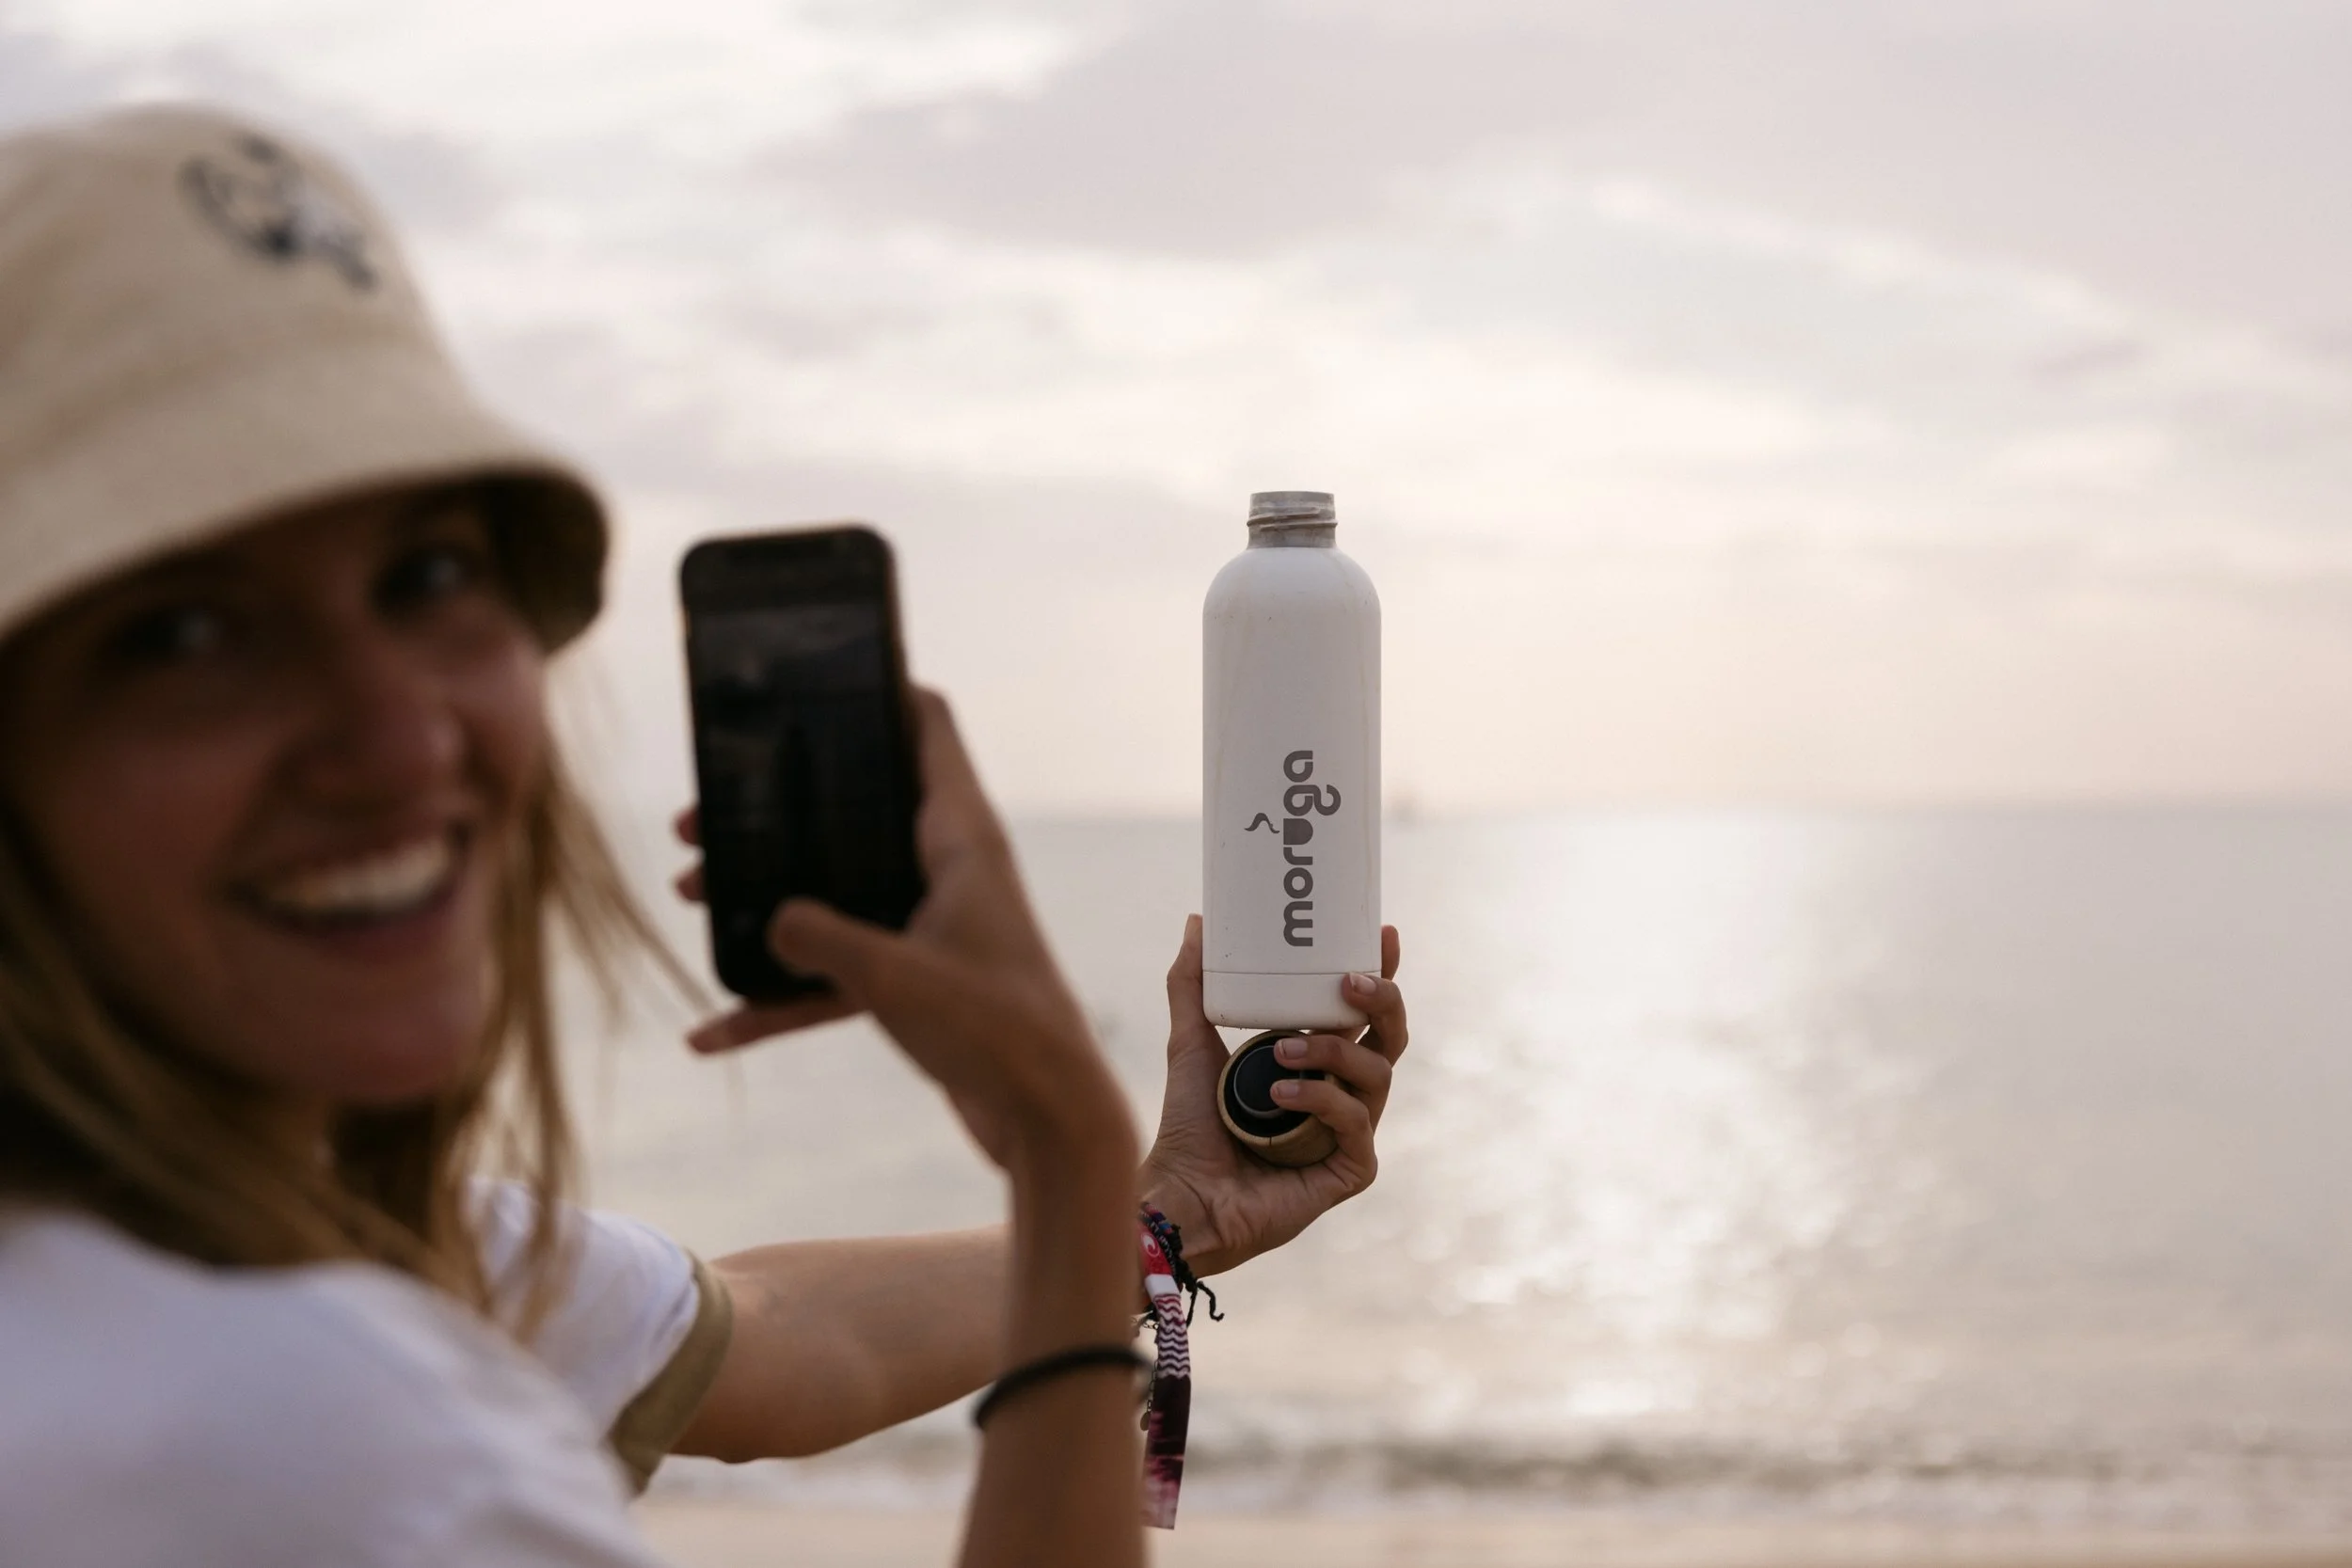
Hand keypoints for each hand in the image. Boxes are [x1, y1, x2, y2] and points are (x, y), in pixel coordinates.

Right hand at [675, 688, 1131, 1171]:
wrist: (1047, 1117)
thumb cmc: (995, 1031)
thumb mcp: (889, 974)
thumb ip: (816, 936)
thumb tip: (766, 918)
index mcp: (959, 835)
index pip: (925, 724)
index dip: (876, 688)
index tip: (811, 675)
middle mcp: (948, 867)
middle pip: (856, 807)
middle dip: (779, 807)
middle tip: (705, 815)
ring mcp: (932, 923)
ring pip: (837, 889)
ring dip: (768, 894)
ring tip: (695, 891)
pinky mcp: (919, 980)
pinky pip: (834, 974)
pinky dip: (779, 998)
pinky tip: (713, 1033)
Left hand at [1139, 916, 1406, 1277]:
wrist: (1182, 1194)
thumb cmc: (1190, 1127)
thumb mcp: (1191, 1042)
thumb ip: (1193, 985)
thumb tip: (1197, 922)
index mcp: (1320, 1063)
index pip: (1365, 1014)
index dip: (1382, 975)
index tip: (1382, 936)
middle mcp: (1343, 1095)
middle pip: (1391, 1039)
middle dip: (1381, 1002)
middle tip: (1348, 983)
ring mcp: (1350, 1135)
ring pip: (1376, 1075)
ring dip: (1333, 1052)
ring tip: (1282, 1050)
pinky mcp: (1350, 1171)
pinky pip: (1356, 1123)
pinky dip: (1322, 1102)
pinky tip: (1282, 1097)